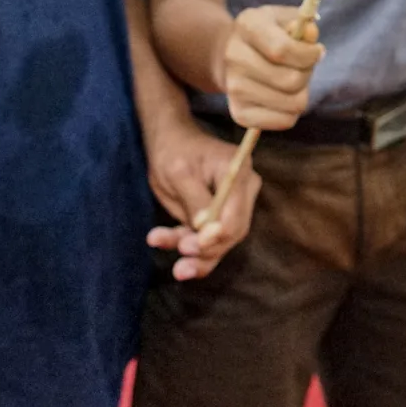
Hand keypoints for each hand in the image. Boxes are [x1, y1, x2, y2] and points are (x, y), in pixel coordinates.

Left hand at [143, 117, 262, 280]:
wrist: (170, 142)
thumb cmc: (174, 151)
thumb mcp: (179, 172)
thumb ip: (195, 200)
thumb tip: (205, 230)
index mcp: (238, 172)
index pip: (235, 216)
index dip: (215, 238)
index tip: (189, 247)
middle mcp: (243, 190)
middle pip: (231, 233)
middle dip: (204, 251)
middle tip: (179, 264)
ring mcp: (234, 205)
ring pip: (218, 242)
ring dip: (193, 256)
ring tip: (172, 263)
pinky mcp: (220, 217)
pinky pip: (208, 240)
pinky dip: (187, 247)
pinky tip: (162, 243)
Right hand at [221, 6, 323, 130]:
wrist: (234, 56)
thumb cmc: (270, 35)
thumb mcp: (285, 20)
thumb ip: (302, 24)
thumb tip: (310, 33)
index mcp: (247, 26)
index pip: (282, 50)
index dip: (308, 55)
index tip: (317, 52)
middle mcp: (234, 56)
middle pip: (289, 80)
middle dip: (307, 74)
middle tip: (304, 67)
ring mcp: (233, 87)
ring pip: (291, 103)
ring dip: (301, 93)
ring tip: (292, 81)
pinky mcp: (239, 113)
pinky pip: (284, 121)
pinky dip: (292, 111)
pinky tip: (284, 97)